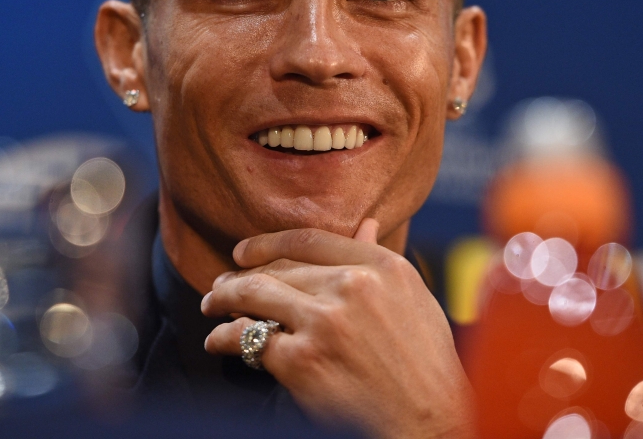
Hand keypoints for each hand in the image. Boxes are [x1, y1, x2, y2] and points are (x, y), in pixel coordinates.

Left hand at [202, 220, 474, 437]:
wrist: (431, 421)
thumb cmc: (426, 365)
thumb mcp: (413, 299)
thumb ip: (380, 261)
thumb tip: (367, 224)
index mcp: (381, 267)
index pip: (310, 240)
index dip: (267, 243)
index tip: (243, 252)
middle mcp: (352, 287)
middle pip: (279, 269)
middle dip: (242, 277)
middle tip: (222, 286)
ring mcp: (324, 323)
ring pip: (256, 295)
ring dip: (224, 299)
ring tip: (211, 306)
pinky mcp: (302, 361)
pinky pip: (250, 338)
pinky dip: (224, 338)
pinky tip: (217, 341)